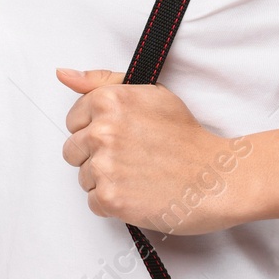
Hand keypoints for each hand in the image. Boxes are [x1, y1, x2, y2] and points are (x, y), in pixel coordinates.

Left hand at [57, 67, 253, 235]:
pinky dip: (113, 203)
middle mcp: (102, 131)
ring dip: (106, 180)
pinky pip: (93, 203)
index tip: (120, 136)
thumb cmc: (186, 137)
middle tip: (131, 157)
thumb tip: (63, 74)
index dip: (96, 129)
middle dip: (97, 156)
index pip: (74, 120)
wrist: (215, 177)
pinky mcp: (110, 198)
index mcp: (109, 100)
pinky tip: (138, 192)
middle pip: (72, 150)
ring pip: (83, 178)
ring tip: (138, 175)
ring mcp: (104, 166)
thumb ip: (102, 81)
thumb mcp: (150, 93)